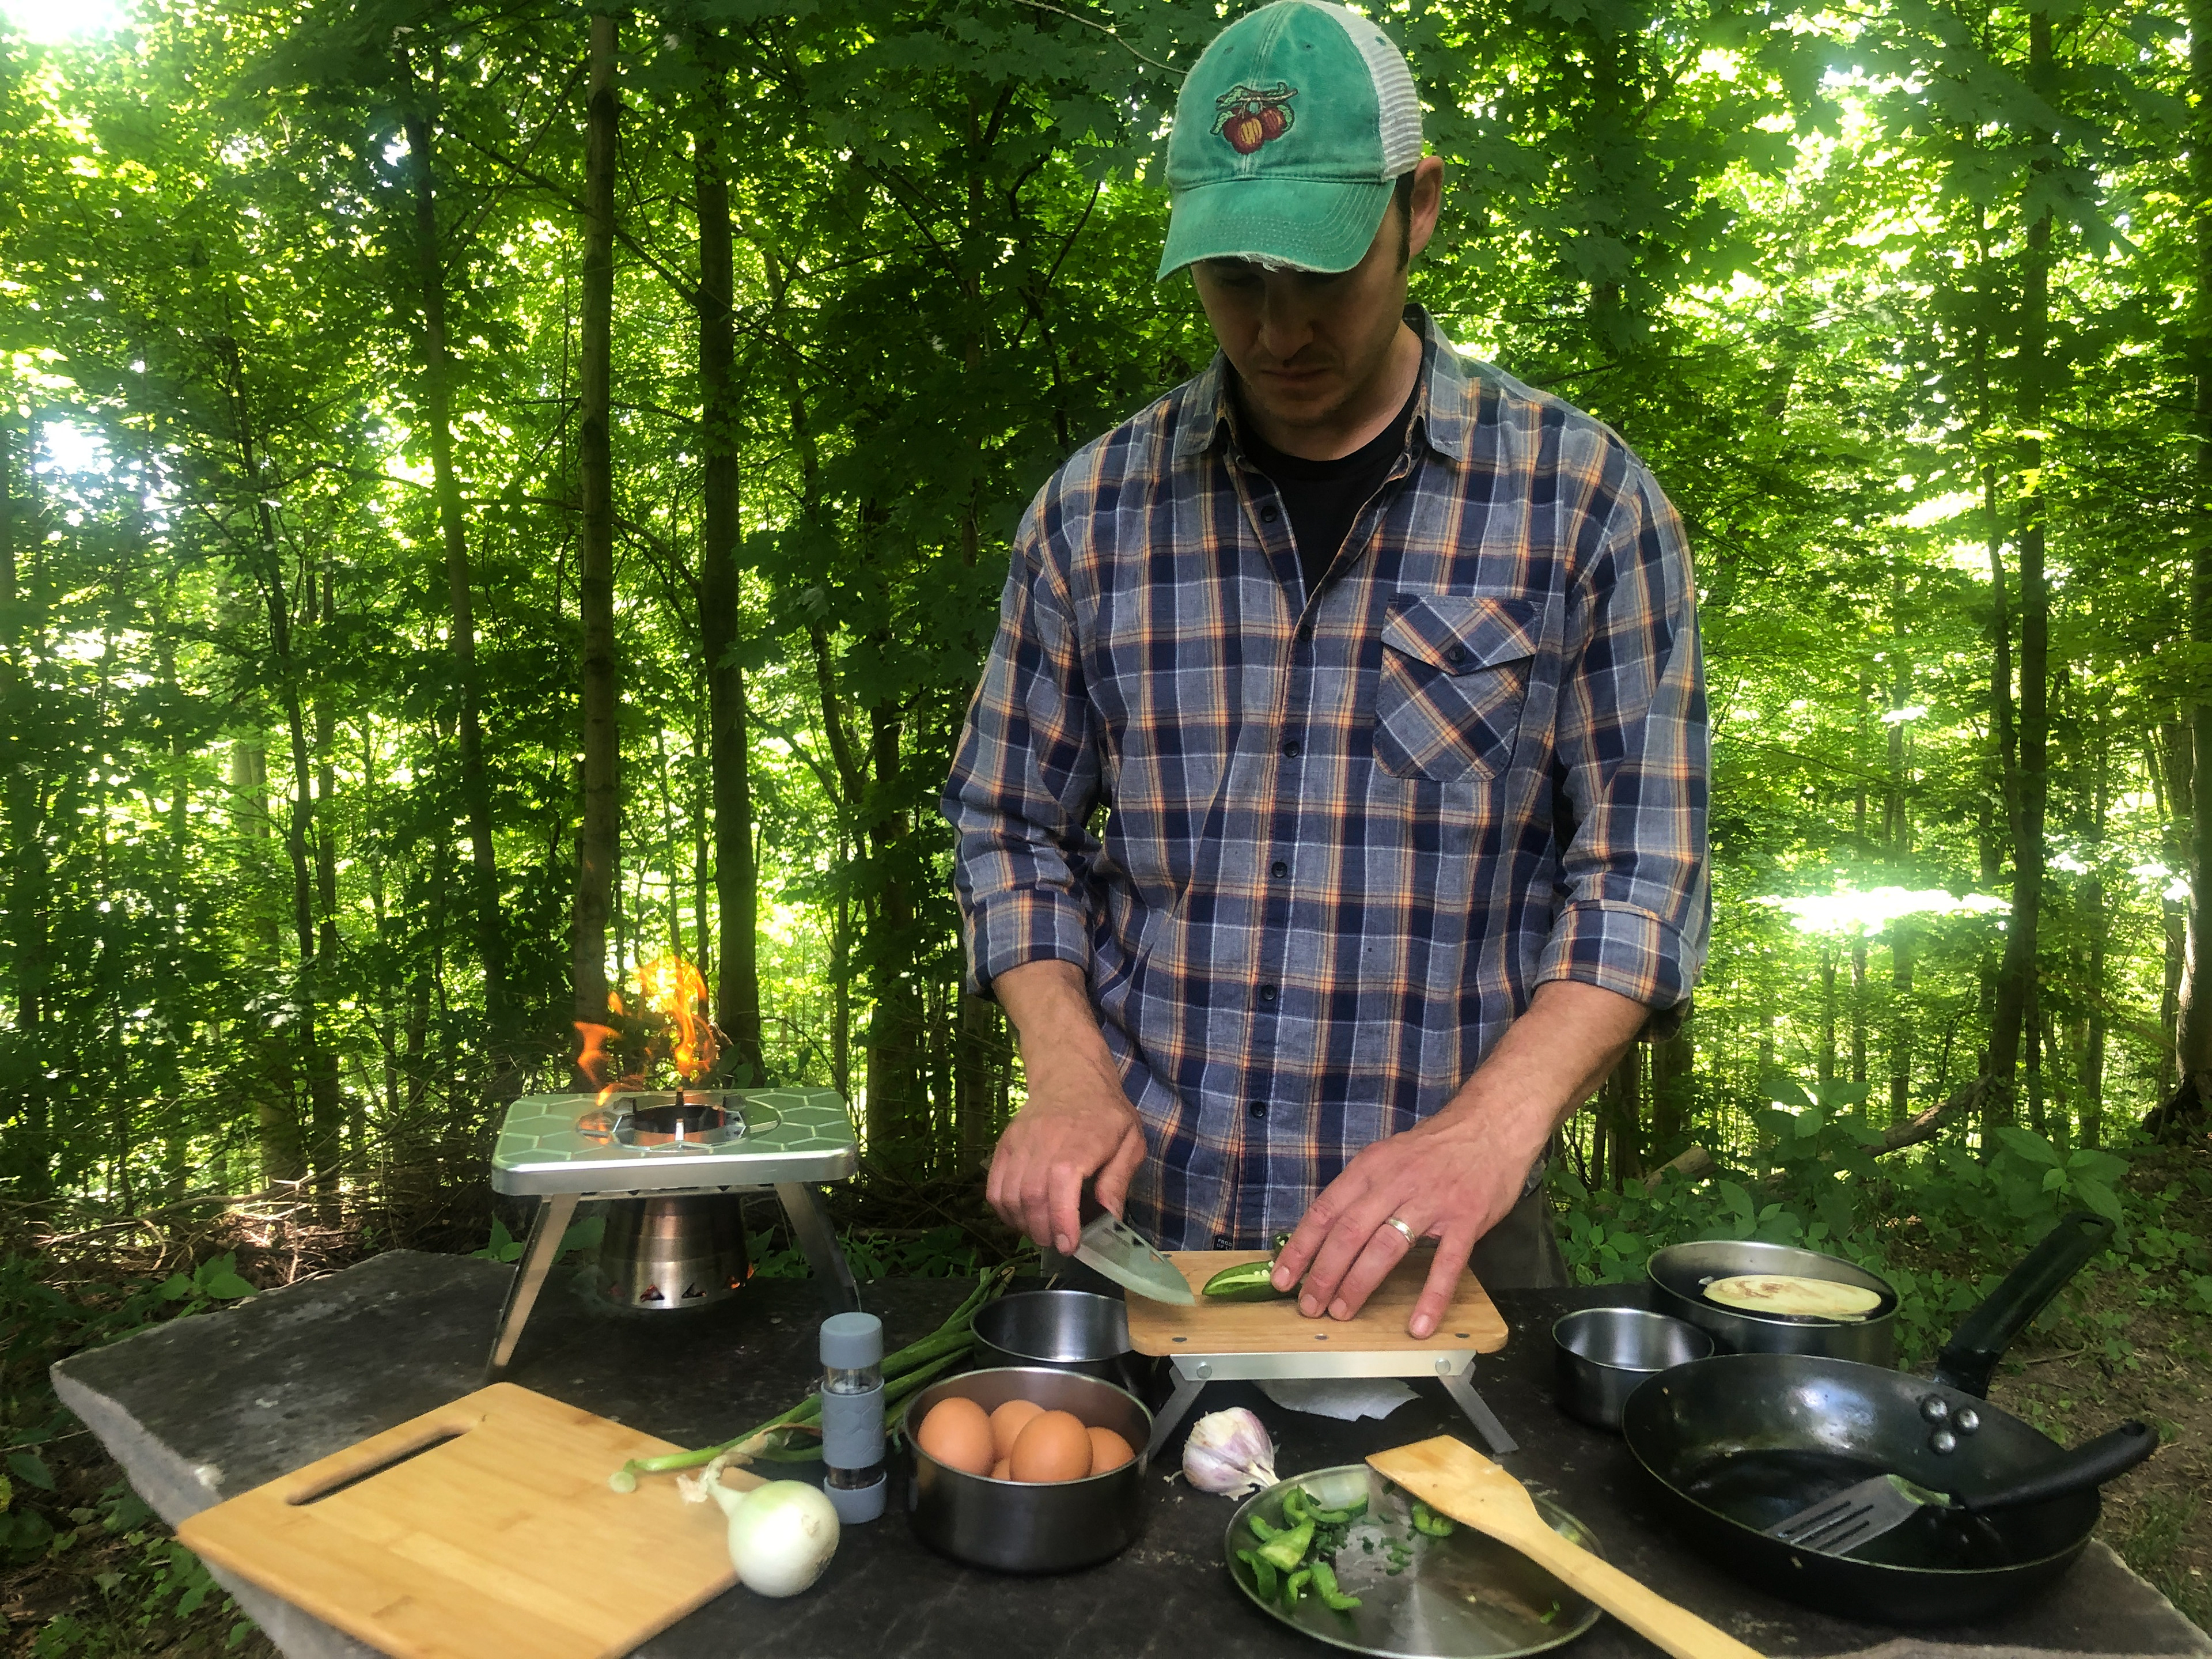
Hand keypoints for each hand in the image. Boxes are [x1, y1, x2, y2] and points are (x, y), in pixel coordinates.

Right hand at [985, 960, 1148, 1253]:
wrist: (1071, 1076)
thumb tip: (1109, 1219)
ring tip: (1043, 1232)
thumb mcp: (1130, 1142)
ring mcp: (1018, 1144)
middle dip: (1044, 1231)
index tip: (1070, 1246)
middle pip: (1031, 1197)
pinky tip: (1023, 1218)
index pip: (1060, 1187)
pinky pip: (994, 1188)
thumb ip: (1118, 1180)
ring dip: (1024, 1225)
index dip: (1062, 1222)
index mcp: (1078, 1143)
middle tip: (1060, 1243)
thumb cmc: (1106, 1112)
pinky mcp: (1003, 1146)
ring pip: (1009, 1196)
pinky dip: (1004, 1211)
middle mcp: (1042, 1143)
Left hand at [1269, 980, 1649, 1335]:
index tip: (1282, 1278)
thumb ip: (1363, 1191)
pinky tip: (1417, 1325)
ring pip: (1386, 1247)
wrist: (1492, 1125)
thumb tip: (1327, 1232)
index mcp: (1371, 1168)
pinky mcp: (1466, 1219)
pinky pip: (1446, 1264)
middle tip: (1309, 1306)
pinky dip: (1431, 1297)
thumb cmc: (1437, 1148)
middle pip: (1348, 1232)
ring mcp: (1432, 1201)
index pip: (1325, 1210)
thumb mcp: (1389, 1158)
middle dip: (1324, 1273)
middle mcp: (1395, 1183)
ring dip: (1359, 1284)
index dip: (1301, 1247)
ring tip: (1342, 1312)